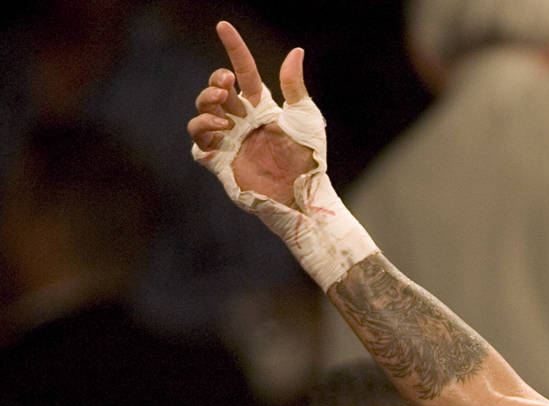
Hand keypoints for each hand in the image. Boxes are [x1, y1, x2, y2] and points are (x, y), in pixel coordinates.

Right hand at [187, 21, 313, 204]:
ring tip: (224, 106)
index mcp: (262, 108)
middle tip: (228, 84)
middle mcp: (243, 122)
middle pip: (216, 90)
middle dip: (216, 79)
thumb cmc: (309, 160)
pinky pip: (198, 141)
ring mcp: (230, 141)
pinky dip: (202, 128)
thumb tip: (295, 51)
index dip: (233, 48)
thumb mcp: (305, 118)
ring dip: (207, 101)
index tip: (223, 26)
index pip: (243, 71)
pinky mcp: (221, 162)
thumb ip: (294, 86)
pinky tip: (221, 127)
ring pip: (203, 111)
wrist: (303, 196)